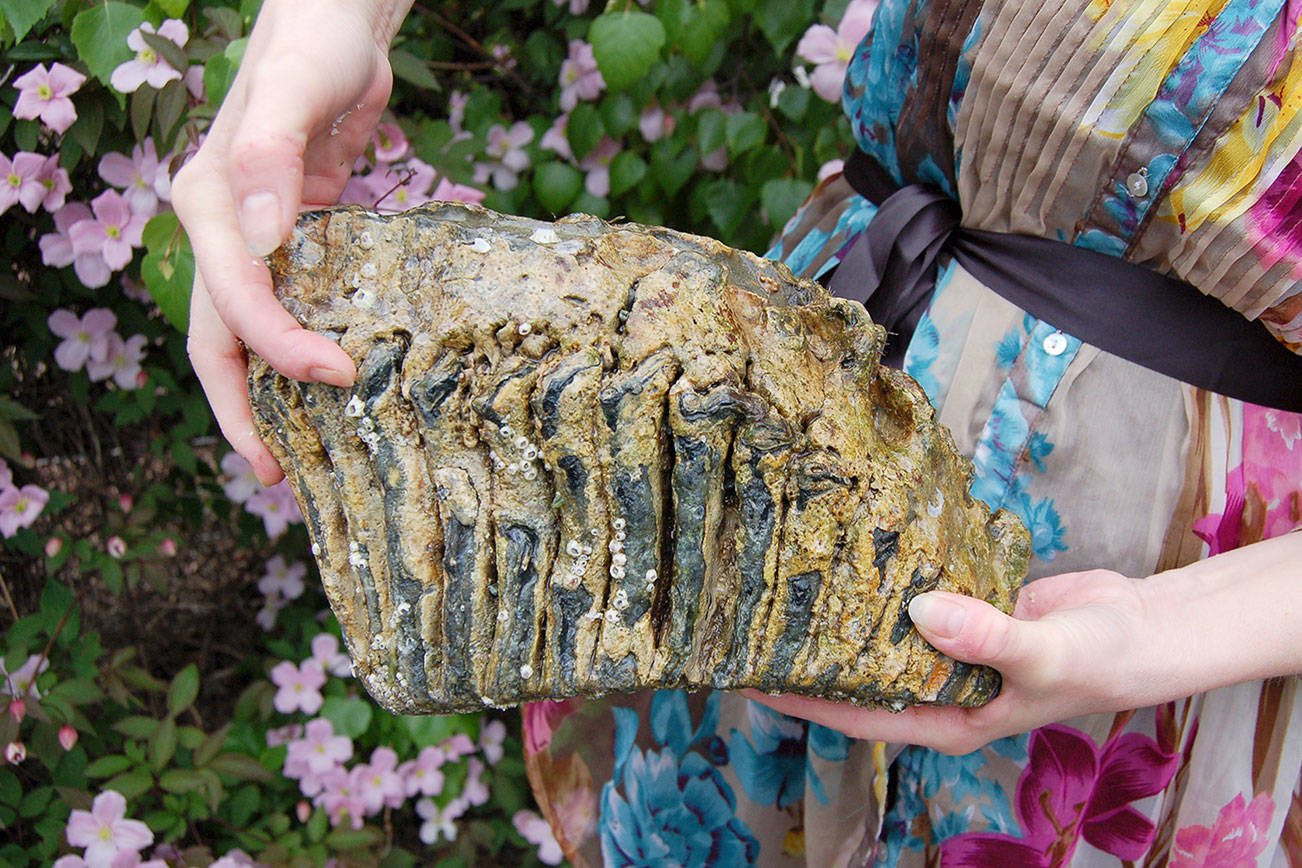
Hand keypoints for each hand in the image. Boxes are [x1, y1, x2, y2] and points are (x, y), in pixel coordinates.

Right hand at [172, 0, 410, 483]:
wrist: (334, 22)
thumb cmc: (313, 46)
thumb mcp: (294, 92)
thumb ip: (267, 157)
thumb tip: (259, 235)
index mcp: (209, 205)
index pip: (237, 300)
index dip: (280, 347)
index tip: (339, 376)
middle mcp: (224, 230)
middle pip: (219, 339)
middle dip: (244, 409)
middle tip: (276, 475)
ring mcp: (257, 239)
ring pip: (248, 334)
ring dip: (267, 393)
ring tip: (297, 454)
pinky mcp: (297, 239)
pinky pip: (290, 308)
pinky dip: (301, 351)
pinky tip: (331, 384)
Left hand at [742, 569, 1149, 754]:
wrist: (1147, 626)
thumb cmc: (1100, 660)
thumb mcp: (1041, 655)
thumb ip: (984, 638)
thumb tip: (921, 613)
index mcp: (950, 717)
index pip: (861, 714)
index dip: (807, 698)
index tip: (754, 676)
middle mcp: (943, 684)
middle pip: (866, 668)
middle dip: (819, 648)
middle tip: (762, 616)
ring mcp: (954, 644)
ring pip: (890, 626)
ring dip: (854, 606)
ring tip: (797, 576)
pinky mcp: (969, 605)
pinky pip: (921, 591)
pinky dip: (897, 574)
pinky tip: (861, 547)